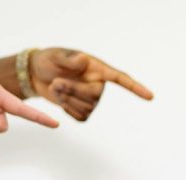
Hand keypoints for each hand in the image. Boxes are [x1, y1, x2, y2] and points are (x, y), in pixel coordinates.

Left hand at [30, 48, 152, 121]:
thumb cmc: (48, 60)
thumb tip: (83, 60)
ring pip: (86, 108)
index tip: (150, 97)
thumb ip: (69, 59)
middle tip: (56, 82)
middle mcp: (98, 84)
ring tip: (55, 87)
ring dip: (67, 100)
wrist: (35, 74)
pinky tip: (62, 100)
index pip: (120, 79)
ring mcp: (91, 99)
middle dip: (73, 91)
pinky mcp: (82, 110)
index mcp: (97, 69)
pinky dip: (68, 111)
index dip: (135, 88)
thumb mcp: (55, 56)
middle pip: (95, 97)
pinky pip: (81, 118)